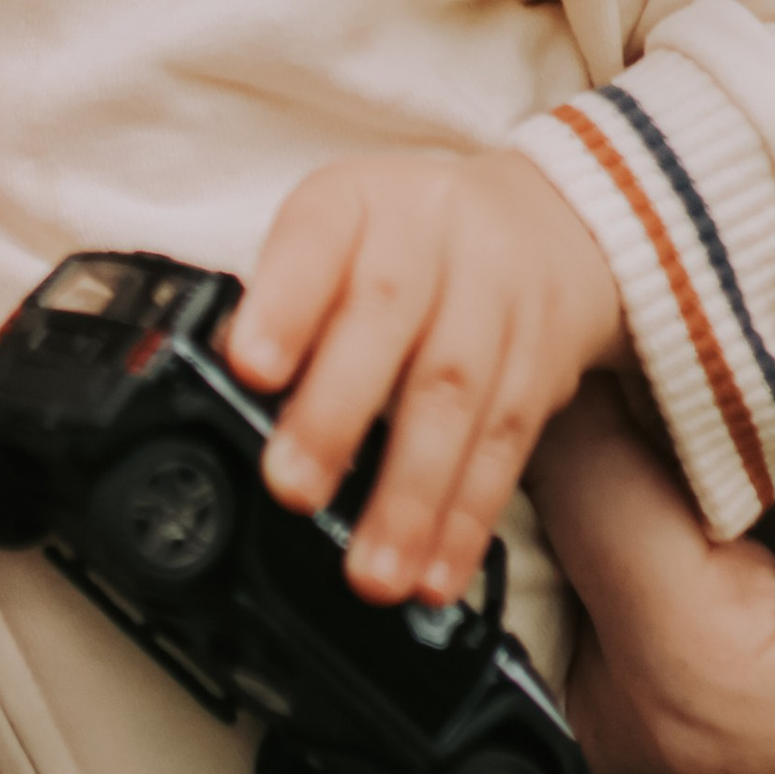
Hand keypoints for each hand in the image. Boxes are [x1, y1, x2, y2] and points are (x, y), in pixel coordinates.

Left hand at [228, 144, 621, 604]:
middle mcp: (435, 235)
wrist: (548, 224)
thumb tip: (226, 391)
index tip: (249, 368)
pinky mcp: (544, 361)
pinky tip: (436, 573)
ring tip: (372, 572)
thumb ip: (288, 303)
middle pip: (388, 319)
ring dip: (410, 498)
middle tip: (293, 490)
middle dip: (336, 415)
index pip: (318, 235)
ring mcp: (499, 295)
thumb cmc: (407, 244)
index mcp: (360, 200)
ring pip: (456, 396)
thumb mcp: (339, 236)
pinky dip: (467, 519)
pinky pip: (508, 444)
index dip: (284, 303)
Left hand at [528, 165, 774, 773]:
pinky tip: (739, 444)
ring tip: (728, 352)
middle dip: (625, 368)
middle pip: (556, 472)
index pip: (574, 433)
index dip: (625, 323)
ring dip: (643, 428)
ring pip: (576, 512)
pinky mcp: (644, 724)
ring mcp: (618, 734)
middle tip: (702, 274)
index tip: (684, 241)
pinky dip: (662, 490)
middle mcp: (617, 719)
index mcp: (687, 673)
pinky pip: (609, 562)